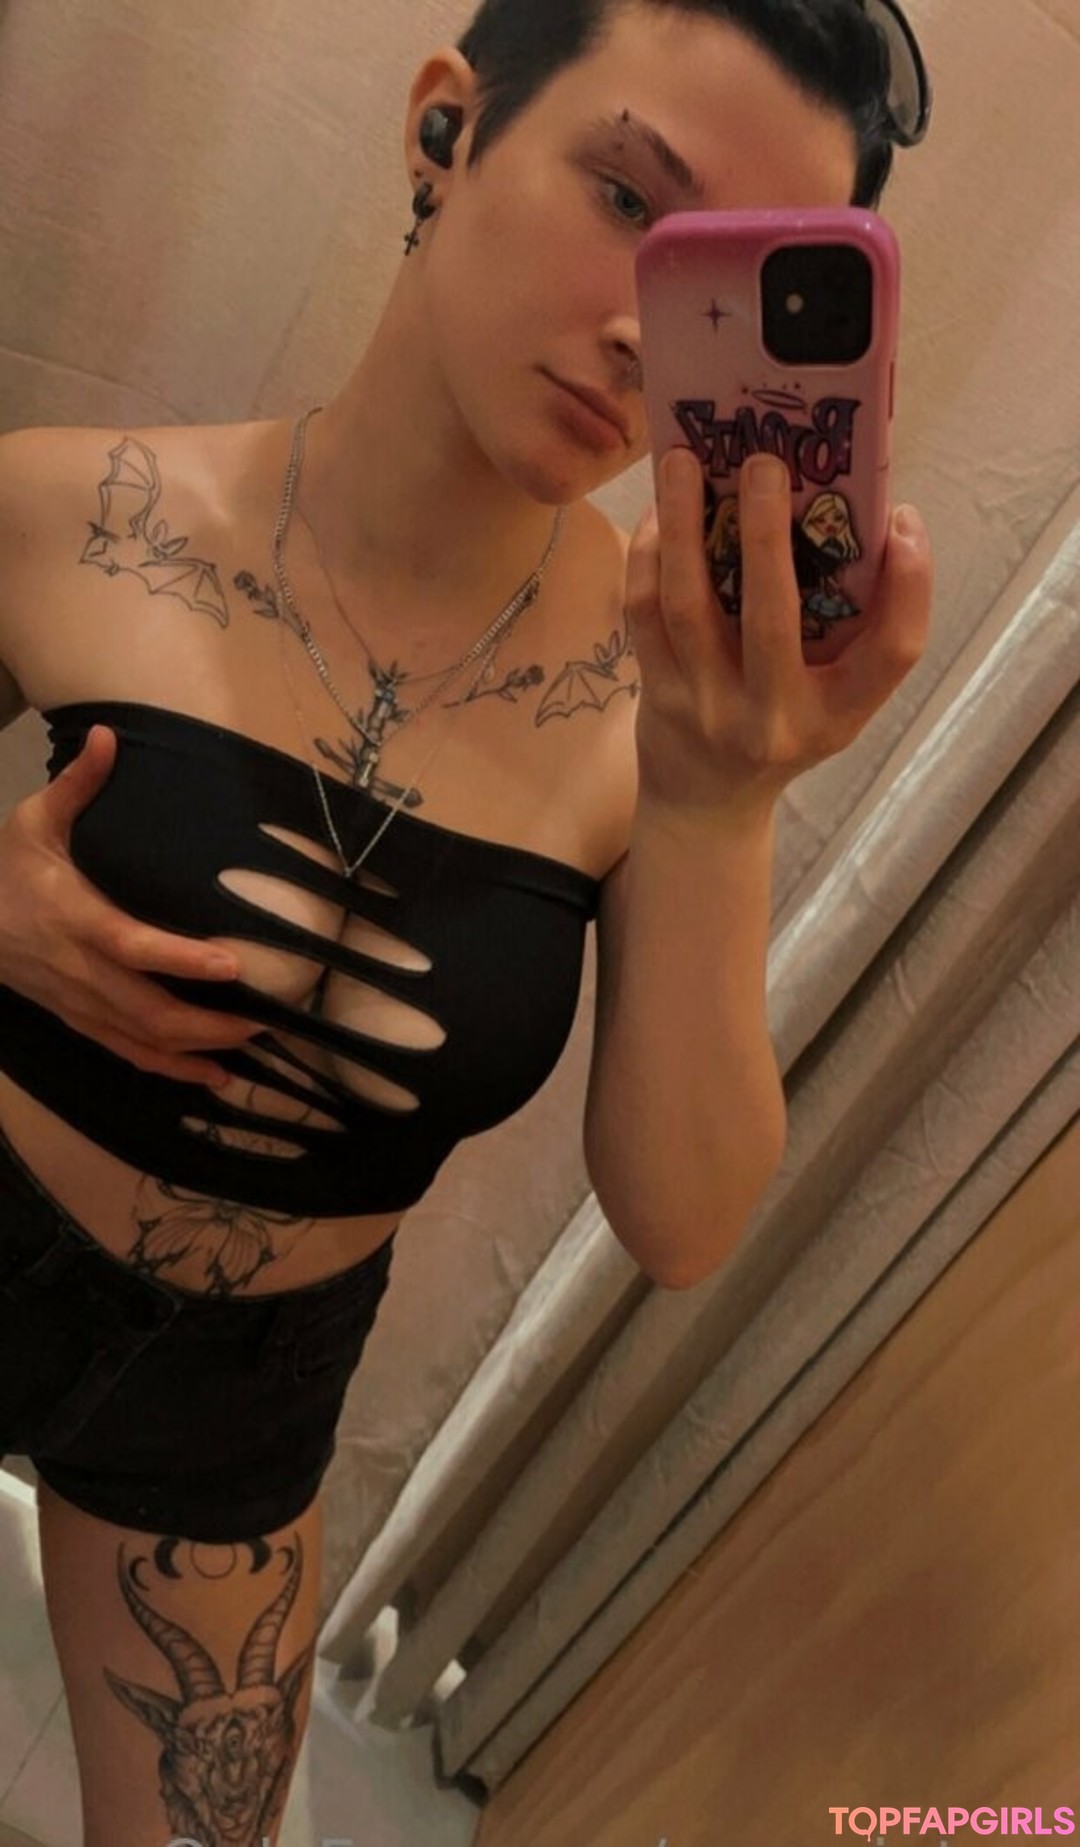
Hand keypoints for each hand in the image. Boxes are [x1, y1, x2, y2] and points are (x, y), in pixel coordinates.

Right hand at [0, 725, 257, 1084]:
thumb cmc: (6, 869)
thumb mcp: (33, 820)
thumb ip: (77, 784)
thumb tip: (106, 735)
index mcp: (73, 917)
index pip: (131, 944)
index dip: (180, 959)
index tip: (231, 963)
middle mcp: (79, 969)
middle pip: (146, 1009)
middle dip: (208, 1022)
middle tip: (264, 1019)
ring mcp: (79, 1002)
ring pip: (142, 1040)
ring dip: (198, 1051)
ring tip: (251, 1046)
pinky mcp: (80, 1020)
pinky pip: (128, 1053)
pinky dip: (172, 1070)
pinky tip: (214, 1077)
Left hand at [625, 448, 933, 822]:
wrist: (707, 801)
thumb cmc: (784, 725)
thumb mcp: (835, 697)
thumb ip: (855, 628)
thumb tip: (863, 514)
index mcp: (838, 715)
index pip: (893, 653)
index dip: (911, 585)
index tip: (905, 518)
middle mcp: (775, 719)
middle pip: (775, 616)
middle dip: (768, 531)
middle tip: (766, 461)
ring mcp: (709, 709)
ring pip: (689, 605)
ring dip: (684, 525)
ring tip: (684, 461)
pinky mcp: (658, 695)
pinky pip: (644, 615)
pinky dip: (649, 558)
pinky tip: (659, 517)